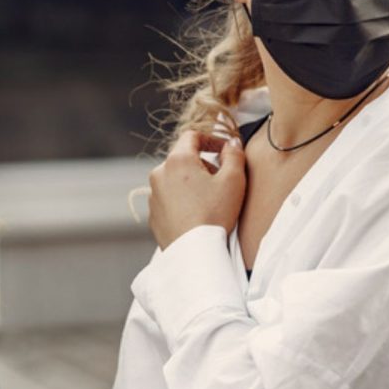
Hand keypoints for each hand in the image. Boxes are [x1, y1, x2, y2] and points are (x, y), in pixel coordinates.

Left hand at [147, 132, 246, 249]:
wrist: (194, 252)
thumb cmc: (214, 214)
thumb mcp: (234, 180)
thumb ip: (234, 155)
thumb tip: (232, 143)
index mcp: (177, 160)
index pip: (192, 136)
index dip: (211, 139)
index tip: (224, 150)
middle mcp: (159, 173)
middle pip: (182, 158)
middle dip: (202, 163)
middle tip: (221, 179)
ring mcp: (153, 195)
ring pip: (174, 179)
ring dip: (191, 183)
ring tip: (209, 200)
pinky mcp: (154, 215)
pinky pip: (169, 199)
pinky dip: (182, 200)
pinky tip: (197, 215)